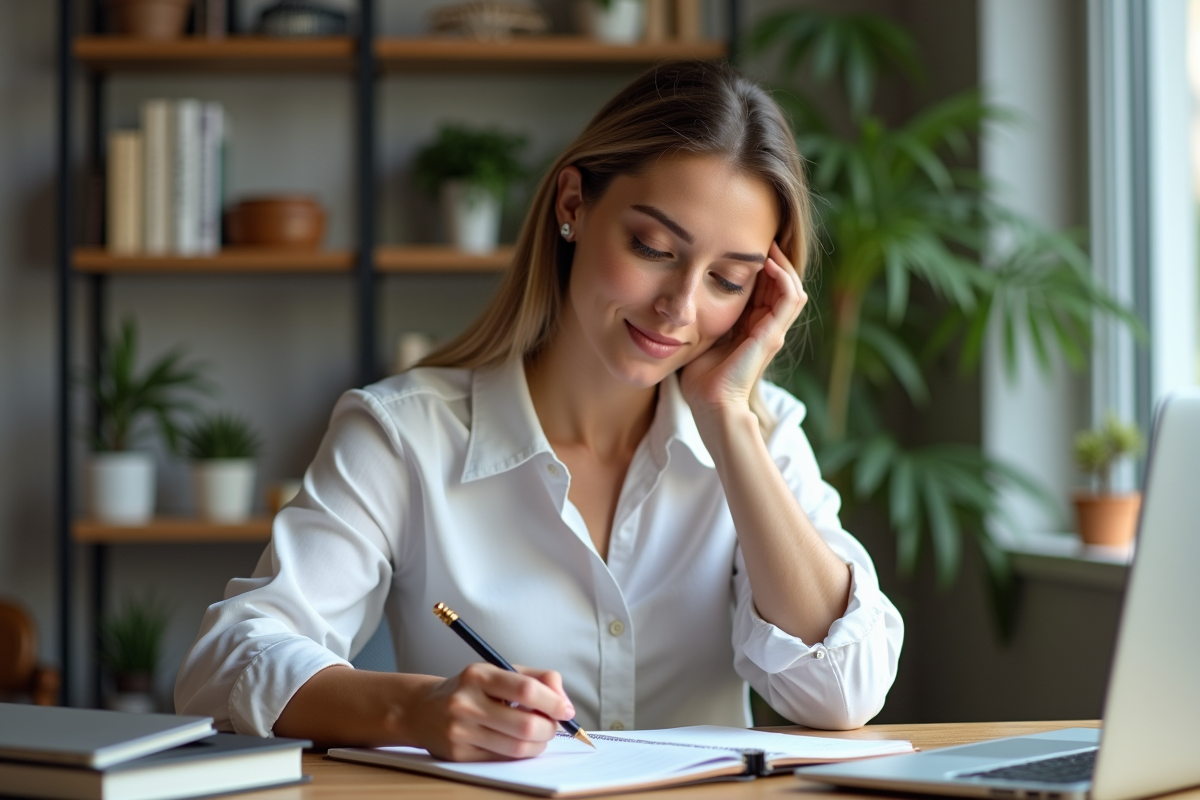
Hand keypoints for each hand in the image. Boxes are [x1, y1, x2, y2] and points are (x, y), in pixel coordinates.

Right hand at [408, 663, 574, 760]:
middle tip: (554, 725)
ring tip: (538, 734)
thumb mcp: (498, 671)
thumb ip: (536, 678)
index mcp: (478, 675)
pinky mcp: (458, 755)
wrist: (422, 709)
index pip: (526, 690)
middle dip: (550, 728)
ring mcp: (460, 731)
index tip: (566, 710)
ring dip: (538, 744)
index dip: (554, 702)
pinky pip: (502, 759)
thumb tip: (564, 700)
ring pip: (517, 747)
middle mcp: (466, 703)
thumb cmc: (470, 689)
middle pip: (526, 724)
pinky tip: (518, 742)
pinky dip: (520, 753)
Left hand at [680, 241, 806, 421]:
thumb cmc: (702, 378)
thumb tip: (684, 299)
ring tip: (769, 245)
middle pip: (780, 285)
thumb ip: (704, 319)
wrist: (711, 403)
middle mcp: (767, 328)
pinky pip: (790, 299)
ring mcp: (773, 331)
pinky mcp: (773, 334)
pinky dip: (784, 278)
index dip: (759, 267)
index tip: (744, 246)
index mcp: (752, 328)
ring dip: (784, 264)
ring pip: (792, 288)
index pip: (764, 290)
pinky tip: (770, 263)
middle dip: (773, 260)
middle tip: (763, 237)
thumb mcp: (703, 337)